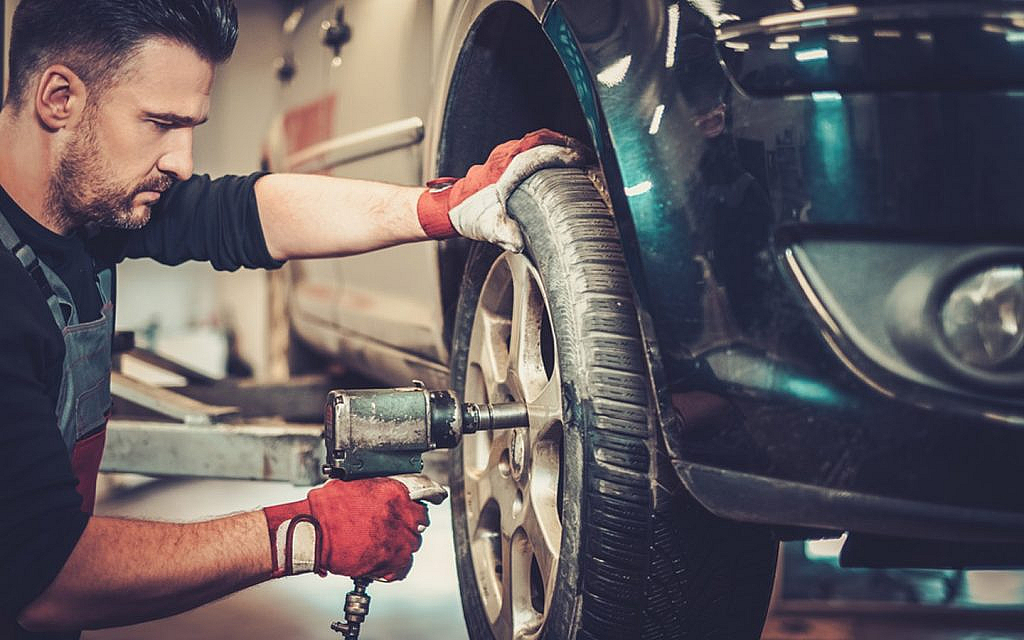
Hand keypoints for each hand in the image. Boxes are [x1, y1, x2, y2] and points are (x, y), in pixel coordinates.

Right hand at [262, 476, 445, 580]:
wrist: (312, 531)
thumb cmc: (326, 508)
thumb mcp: (357, 484)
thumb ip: (379, 488)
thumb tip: (388, 491)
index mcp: (394, 492)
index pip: (423, 496)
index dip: (416, 505)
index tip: (417, 508)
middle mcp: (399, 514)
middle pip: (420, 522)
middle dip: (410, 525)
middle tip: (394, 529)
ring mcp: (396, 538)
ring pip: (413, 544)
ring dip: (402, 545)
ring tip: (384, 545)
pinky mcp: (388, 561)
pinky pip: (403, 567)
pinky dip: (396, 567)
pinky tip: (385, 563)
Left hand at [416, 129, 591, 251]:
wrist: (449, 208)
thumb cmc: (469, 215)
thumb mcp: (488, 228)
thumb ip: (504, 234)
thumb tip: (518, 242)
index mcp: (505, 170)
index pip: (539, 154)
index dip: (564, 156)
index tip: (583, 161)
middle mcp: (505, 156)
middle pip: (542, 139)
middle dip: (568, 145)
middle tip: (589, 156)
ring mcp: (504, 152)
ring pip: (537, 138)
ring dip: (559, 144)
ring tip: (579, 156)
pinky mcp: (504, 155)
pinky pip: (530, 143)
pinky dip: (548, 147)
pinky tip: (557, 160)